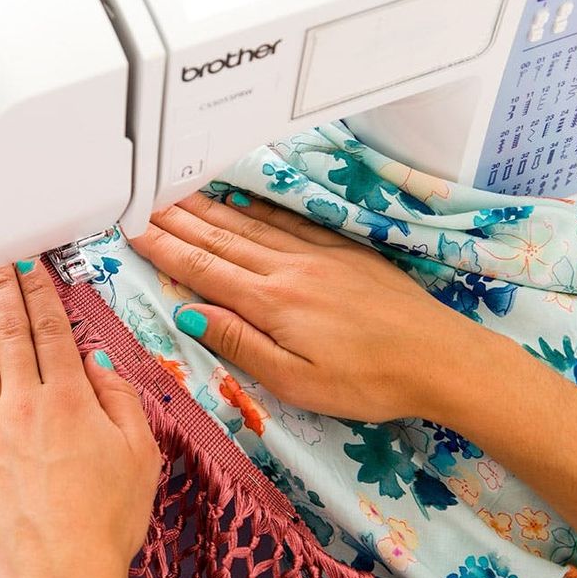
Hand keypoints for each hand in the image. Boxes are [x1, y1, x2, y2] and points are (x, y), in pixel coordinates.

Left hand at [0, 261, 161, 577]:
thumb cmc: (105, 522)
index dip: (39, 293)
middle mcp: (25, 405)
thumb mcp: (140, 456)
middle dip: (1, 290)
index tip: (29, 266)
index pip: (51, 332)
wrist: (62, 574)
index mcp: (71, 402)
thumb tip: (98, 360)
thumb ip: (121, 401)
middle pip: (10, 333)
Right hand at [131, 192, 576, 561]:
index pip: (205, 270)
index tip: (134, 231)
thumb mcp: (295, 381)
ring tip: (179, 196)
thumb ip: (239, 343)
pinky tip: (244, 203)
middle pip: (222, 240)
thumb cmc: (368, 381)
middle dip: (178, 221)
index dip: (165, 250)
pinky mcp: (343, 252)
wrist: (442, 359)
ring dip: (210, 210)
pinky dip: (258, 210)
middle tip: (145, 202)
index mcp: (273, 302)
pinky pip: (289, 222)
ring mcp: (318, 255)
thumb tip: (189, 313)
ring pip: (251, 226)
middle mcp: (289, 269)